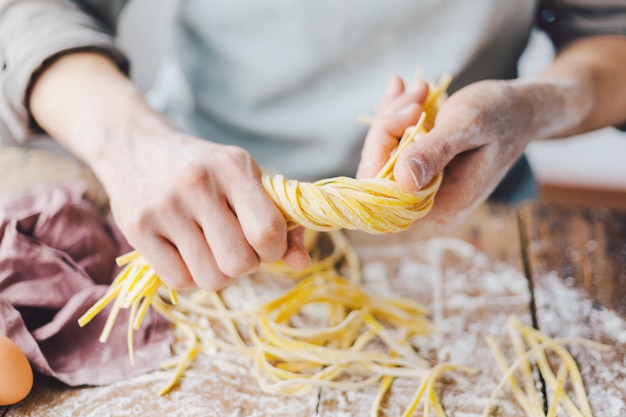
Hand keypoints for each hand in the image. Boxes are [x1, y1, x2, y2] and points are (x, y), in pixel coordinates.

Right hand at [99, 123, 310, 290]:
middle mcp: (197, 184)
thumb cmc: (203, 167)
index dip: (274, 250)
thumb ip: (280, 220)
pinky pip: (179, 281)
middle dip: (246, 264)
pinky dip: (190, 276)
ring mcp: (163, 207)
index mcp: (232, 166)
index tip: (265, 244)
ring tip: (211, 249)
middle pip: (240, 263)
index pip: (267, 231)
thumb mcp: (244, 178)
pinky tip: (187, 253)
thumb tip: (303, 264)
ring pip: (210, 279)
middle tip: (235, 246)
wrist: (135, 145)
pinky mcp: (136, 229)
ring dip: (218, 273)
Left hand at [358, 78, 534, 222]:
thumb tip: (402, 179)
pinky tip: (404, 90)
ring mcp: (422, 190)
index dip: (380, 152)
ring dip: (393, 116)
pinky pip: (390, 147)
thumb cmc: (502, 115)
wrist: (521, 109)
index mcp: (444, 206)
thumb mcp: (469, 126)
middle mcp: (429, 206)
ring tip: (419, 88)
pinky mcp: (419, 173)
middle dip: (388, 126)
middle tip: (415, 94)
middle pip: (377, 174)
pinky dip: (395, 117)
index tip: (406, 113)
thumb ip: (436, 152)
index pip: (384, 192)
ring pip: (381, 156)